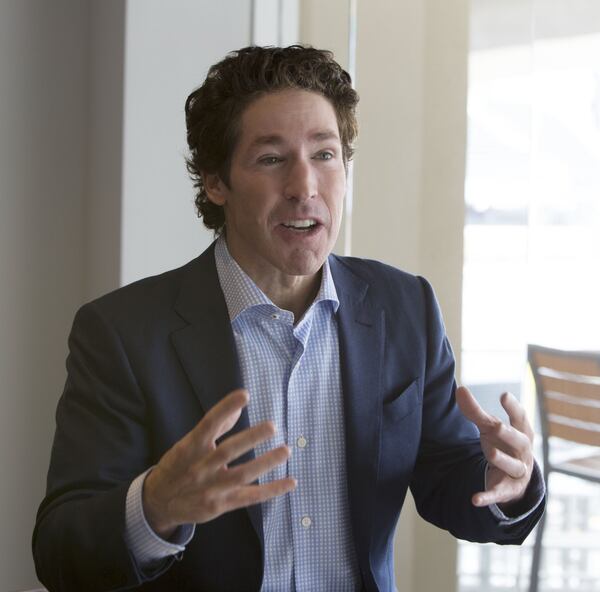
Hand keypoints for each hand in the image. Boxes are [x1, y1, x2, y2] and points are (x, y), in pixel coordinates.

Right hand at [142, 389, 295, 538]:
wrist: (159, 502)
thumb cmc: (179, 465)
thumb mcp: (189, 443)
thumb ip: (216, 425)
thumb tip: (238, 407)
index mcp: (191, 447)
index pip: (209, 423)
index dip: (225, 408)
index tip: (244, 395)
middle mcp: (201, 467)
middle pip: (227, 451)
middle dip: (251, 438)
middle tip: (272, 426)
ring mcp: (211, 488)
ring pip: (241, 475)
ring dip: (265, 463)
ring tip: (286, 450)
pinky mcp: (221, 505)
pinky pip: (249, 498)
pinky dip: (271, 491)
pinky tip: (291, 482)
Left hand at [455, 386, 533, 508]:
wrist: (514, 477)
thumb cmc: (503, 444)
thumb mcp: (490, 428)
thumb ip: (475, 411)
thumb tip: (460, 389)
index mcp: (520, 433)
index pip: (521, 418)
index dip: (514, 407)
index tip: (504, 395)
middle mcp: (522, 452)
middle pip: (519, 441)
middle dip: (509, 434)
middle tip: (496, 426)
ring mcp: (517, 471)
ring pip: (512, 466)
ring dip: (502, 460)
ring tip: (490, 452)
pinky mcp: (507, 490)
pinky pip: (498, 494)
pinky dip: (487, 497)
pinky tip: (474, 499)